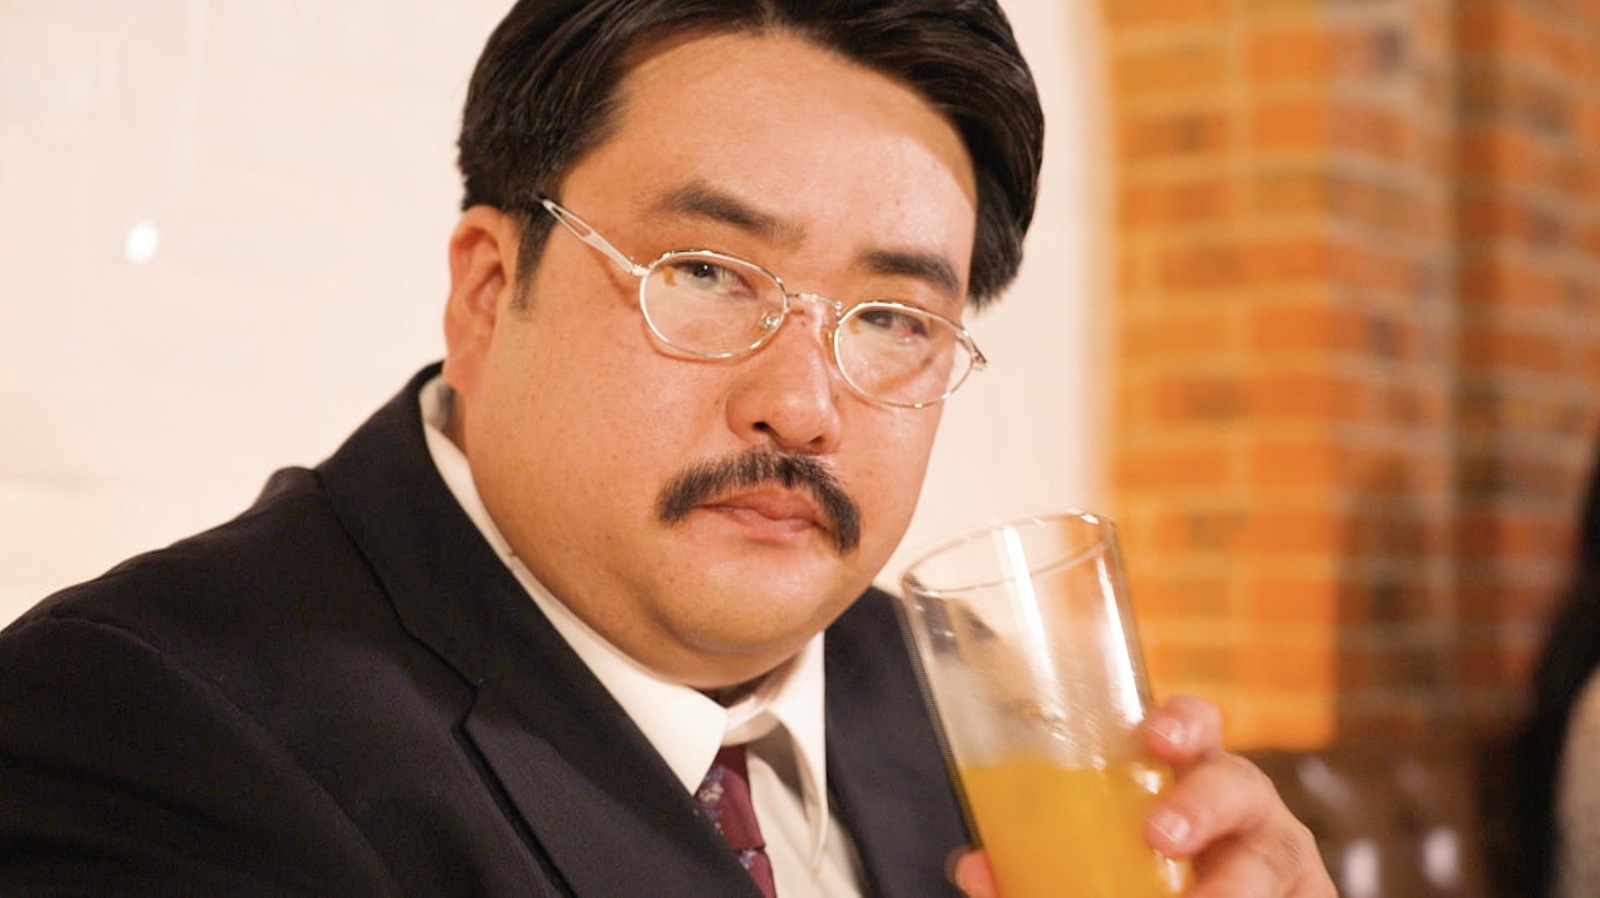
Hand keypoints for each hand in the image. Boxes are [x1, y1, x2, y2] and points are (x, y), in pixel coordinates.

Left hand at [949, 694, 1334, 896]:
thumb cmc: (1150, 870)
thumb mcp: (1097, 856)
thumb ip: (1037, 860)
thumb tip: (975, 867)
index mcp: (1189, 778)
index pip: (1196, 728)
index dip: (1182, 721)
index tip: (1155, 735)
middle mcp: (1243, 808)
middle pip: (1240, 784)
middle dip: (1203, 803)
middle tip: (1159, 833)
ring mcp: (1278, 855)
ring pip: (1269, 857)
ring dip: (1233, 882)